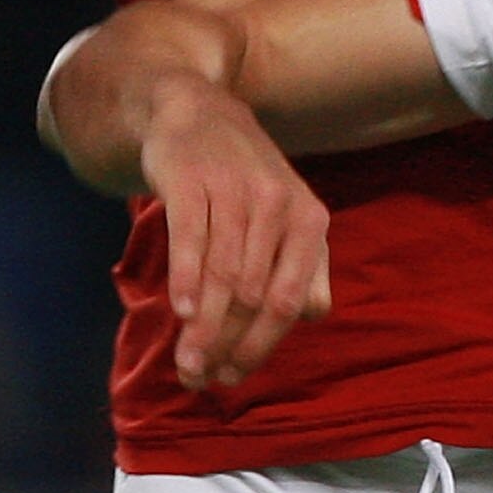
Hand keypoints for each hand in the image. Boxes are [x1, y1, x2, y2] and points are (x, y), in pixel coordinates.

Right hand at [143, 77, 331, 392]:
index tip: (233, 377)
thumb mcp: (288, 217)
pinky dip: (187, 280)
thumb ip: (304, 266)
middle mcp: (278, 205)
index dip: (262, 346)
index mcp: (310, 222)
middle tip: (200, 378)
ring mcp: (235, 190)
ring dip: (203, 328)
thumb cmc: (245, 182)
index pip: (290, 302)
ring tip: (185, 364)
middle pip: (253, 296)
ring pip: (222, 275)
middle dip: (227, 345)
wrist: (198, 113)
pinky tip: (181, 313)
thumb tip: (311, 317)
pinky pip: (191, 238)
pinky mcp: (192, 179)